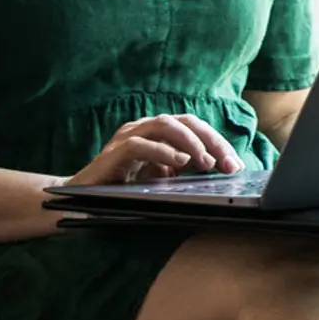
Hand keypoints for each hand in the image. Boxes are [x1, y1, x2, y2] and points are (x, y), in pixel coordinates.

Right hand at [64, 114, 241, 185]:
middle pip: (186, 122)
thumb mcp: (162, 177)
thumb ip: (184, 168)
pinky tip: (180, 164)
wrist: (82, 197)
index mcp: (160, 131)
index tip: (236, 165)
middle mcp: (145, 127)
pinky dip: (163, 152)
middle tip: (228, 164)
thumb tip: (219, 169)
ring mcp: (128, 136)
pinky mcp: (114, 152)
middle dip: (211, 141)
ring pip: (166, 126)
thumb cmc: (125, 184)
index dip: (218, 143)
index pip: (196, 128)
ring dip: (191, 143)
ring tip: (207, 163)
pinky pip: (140, 145)